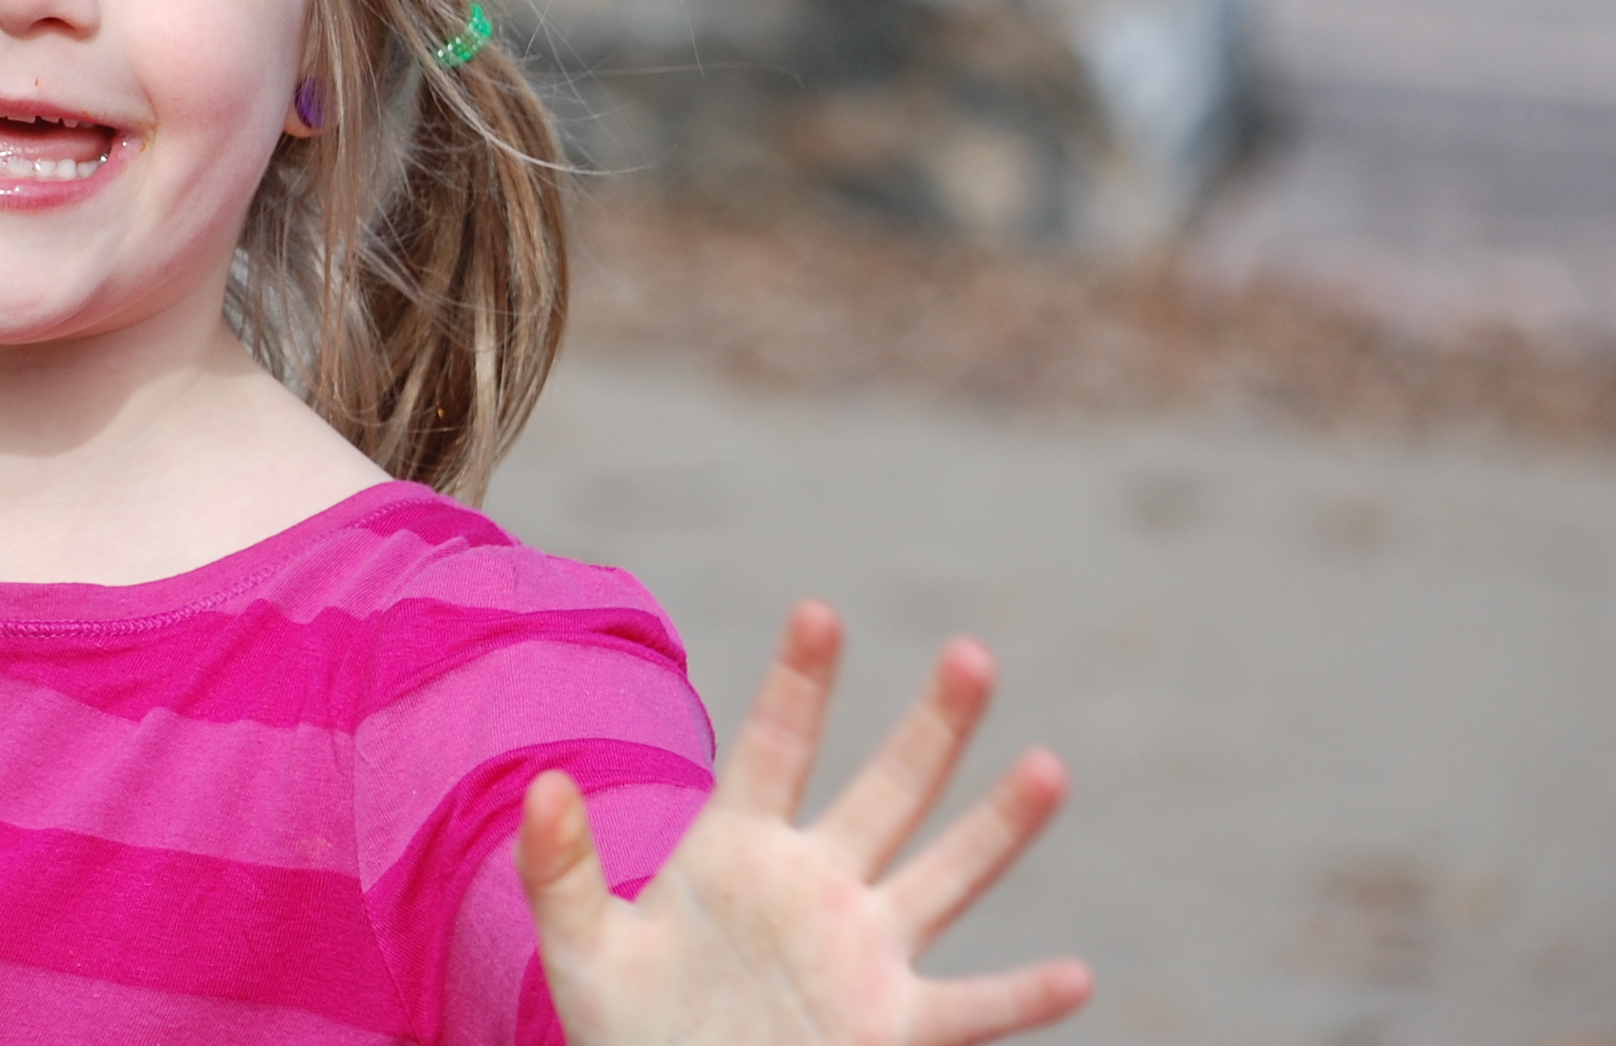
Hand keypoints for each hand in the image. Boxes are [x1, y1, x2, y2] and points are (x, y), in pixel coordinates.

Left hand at [517, 600, 1090, 1045]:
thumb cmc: (628, 1027)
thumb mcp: (583, 948)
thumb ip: (563, 868)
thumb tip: (540, 784)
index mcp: (741, 846)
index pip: (776, 744)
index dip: (800, 681)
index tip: (820, 611)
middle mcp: (818, 883)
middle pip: (888, 790)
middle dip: (931, 726)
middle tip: (973, 654)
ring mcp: (862, 951)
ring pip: (945, 877)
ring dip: (998, 828)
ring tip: (1049, 768)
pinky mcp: (889, 1026)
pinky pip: (966, 1009)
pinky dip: (1020, 997)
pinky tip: (1075, 976)